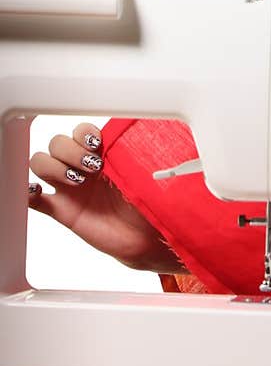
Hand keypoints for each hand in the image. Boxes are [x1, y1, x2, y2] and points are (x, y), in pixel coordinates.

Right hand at [28, 121, 184, 272]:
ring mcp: (69, 188)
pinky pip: (35, 199)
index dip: (84, 133)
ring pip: (41, 163)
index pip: (81, 131)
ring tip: (77, 181)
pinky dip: (30, 192)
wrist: (145, 234)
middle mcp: (82, 167)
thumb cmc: (147, 200)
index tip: (97, 144)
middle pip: (57, 143)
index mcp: (102, 153)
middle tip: (93, 167)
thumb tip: (144, 135)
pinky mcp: (62, 210)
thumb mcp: (144, 173)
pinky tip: (37, 191)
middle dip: (71, 150)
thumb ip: (136, 154)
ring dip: (54, 167)